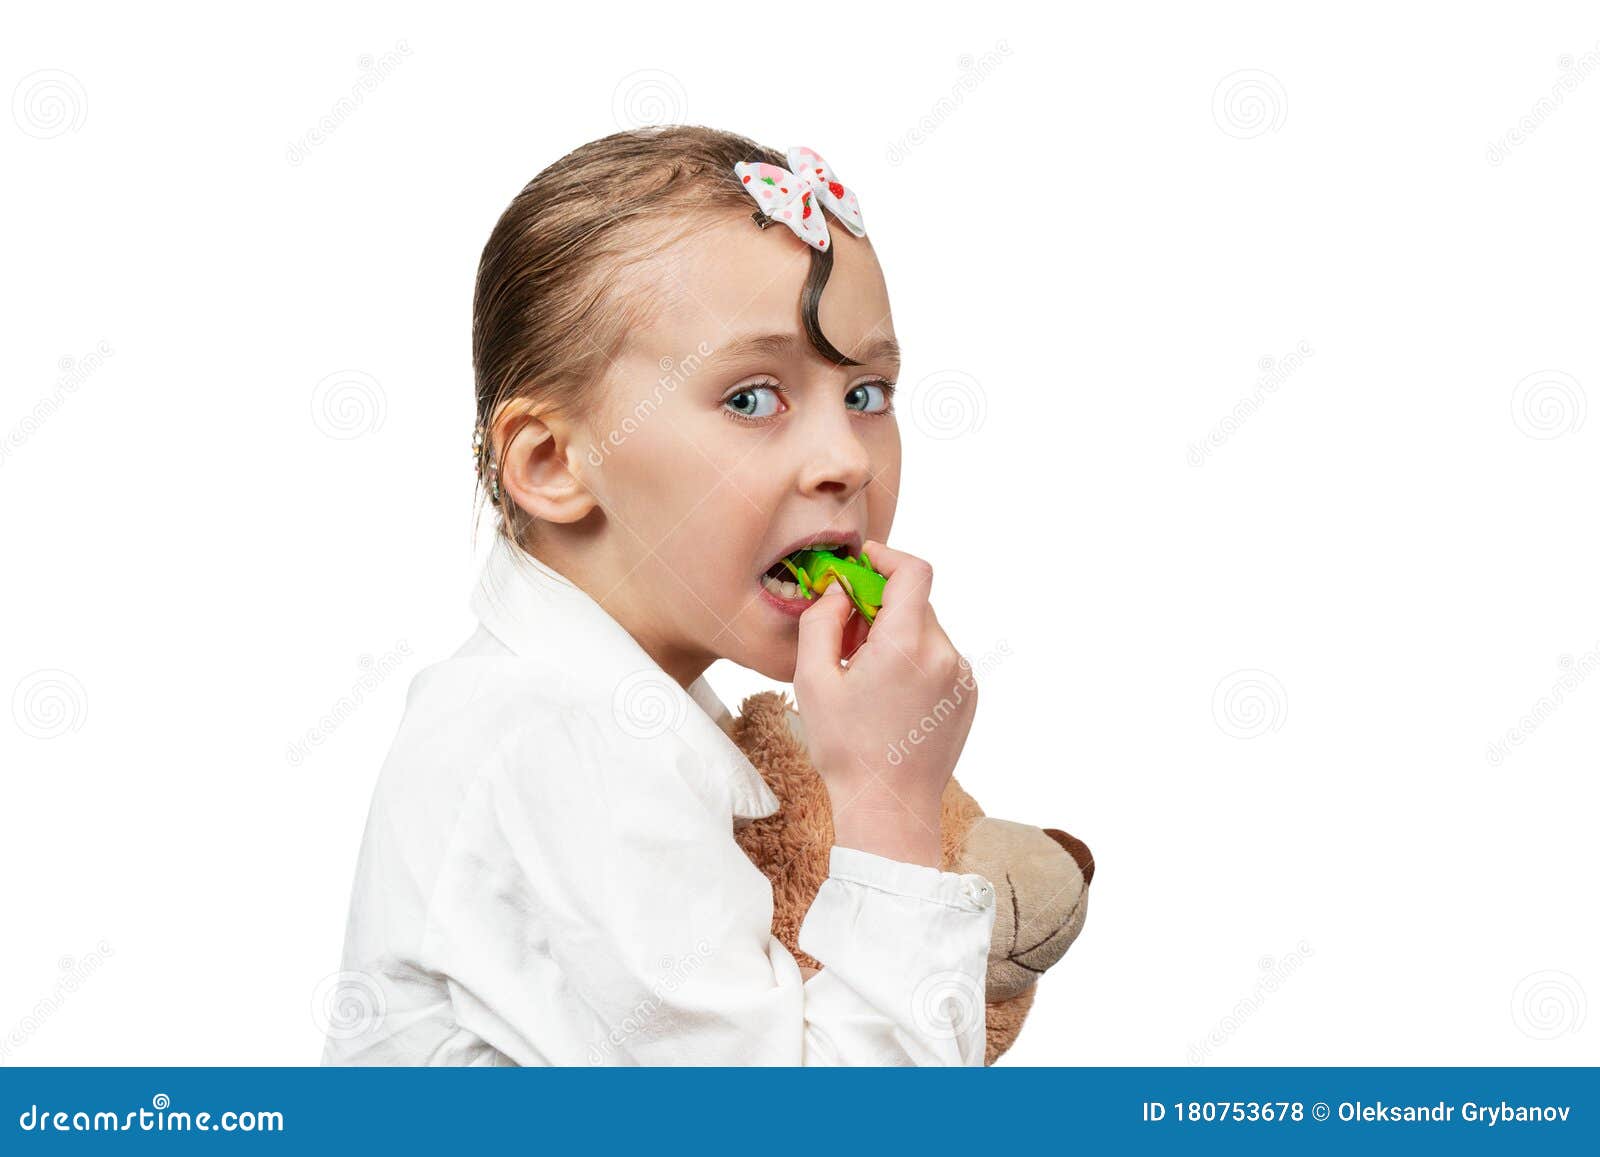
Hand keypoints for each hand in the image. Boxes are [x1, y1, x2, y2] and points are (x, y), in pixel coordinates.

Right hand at [792, 541, 979, 866]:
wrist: (890, 809)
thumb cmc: (846, 749)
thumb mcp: (813, 680)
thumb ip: (821, 621)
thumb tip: (838, 591)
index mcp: (907, 645)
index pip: (913, 571)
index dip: (886, 557)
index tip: (860, 565)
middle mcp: (944, 654)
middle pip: (915, 602)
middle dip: (879, 606)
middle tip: (846, 635)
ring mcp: (961, 676)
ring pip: (925, 630)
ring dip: (896, 636)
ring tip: (866, 674)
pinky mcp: (968, 696)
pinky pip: (938, 658)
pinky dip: (914, 660)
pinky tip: (889, 695)